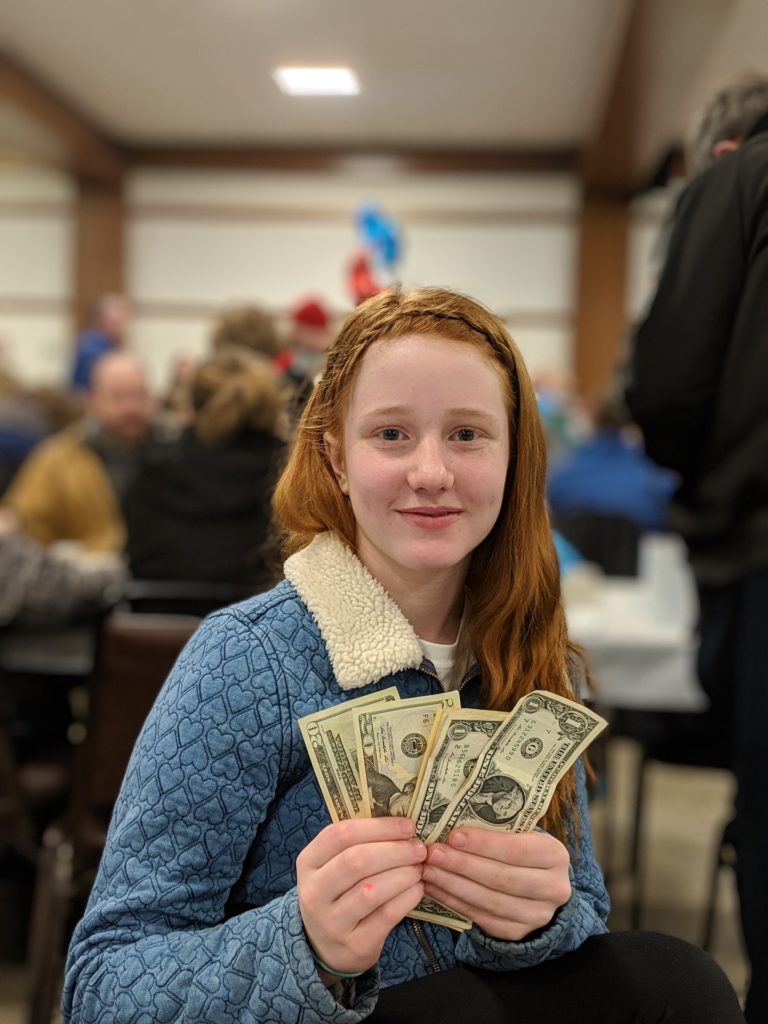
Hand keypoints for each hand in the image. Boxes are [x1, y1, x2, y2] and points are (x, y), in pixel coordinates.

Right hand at [297, 817, 426, 978]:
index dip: (378, 827)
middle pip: (356, 860)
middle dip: (395, 850)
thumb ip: (358, 843)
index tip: (407, 825)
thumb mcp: (333, 867)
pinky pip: (386, 915)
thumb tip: (402, 824)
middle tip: (419, 848)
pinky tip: (417, 889)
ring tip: (419, 868)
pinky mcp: (354, 944)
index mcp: (308, 862)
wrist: (326, 947)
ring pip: (371, 889)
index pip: (340, 834)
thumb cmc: (338, 893)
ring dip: (403, 874)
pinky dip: (407, 897)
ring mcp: (332, 922)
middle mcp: (314, 892)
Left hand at [422, 828, 570, 940]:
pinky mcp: (518, 933)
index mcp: (555, 855)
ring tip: (428, 870)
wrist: (541, 888)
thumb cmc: (523, 851)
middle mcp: (553, 888)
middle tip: (432, 853)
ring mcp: (537, 915)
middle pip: (502, 878)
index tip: (453, 836)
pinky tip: (435, 888)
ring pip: (490, 901)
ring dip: (453, 885)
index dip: (484, 844)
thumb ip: (497, 829)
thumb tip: (451, 820)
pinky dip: (455, 902)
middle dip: (463, 865)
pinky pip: (482, 918)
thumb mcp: (522, 834)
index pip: (517, 849)